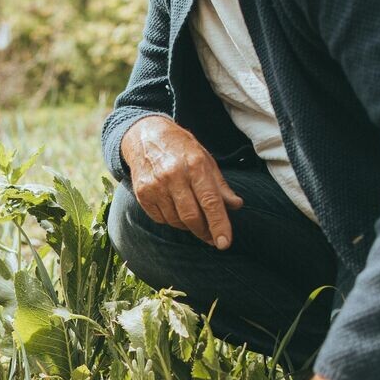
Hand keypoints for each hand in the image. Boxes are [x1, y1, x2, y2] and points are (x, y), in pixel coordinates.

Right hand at [120, 116, 242, 248]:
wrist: (145, 136)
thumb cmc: (181, 149)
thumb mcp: (205, 160)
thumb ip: (220, 185)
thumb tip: (236, 205)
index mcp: (195, 165)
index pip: (210, 202)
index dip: (219, 225)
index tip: (224, 243)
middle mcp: (174, 176)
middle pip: (192, 217)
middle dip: (204, 232)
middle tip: (212, 238)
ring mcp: (156, 186)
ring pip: (176, 221)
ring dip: (188, 226)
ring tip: (194, 219)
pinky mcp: (142, 194)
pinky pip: (161, 219)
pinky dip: (171, 220)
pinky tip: (175, 210)